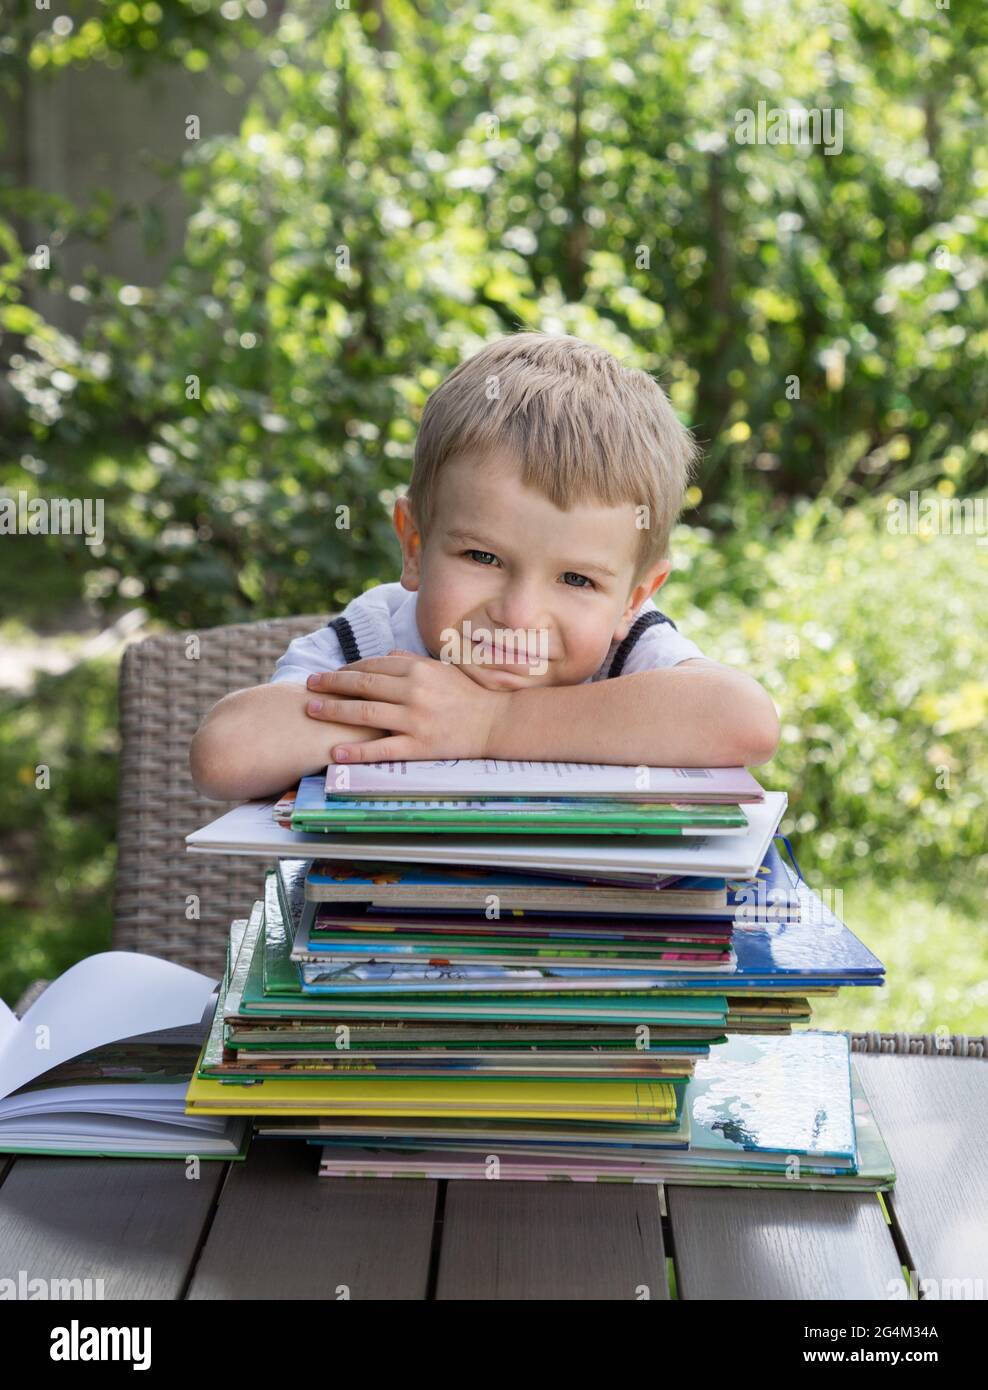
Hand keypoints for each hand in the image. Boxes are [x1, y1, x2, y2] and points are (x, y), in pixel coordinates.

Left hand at [303, 650, 508, 762]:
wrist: (496, 722)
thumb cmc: (466, 695)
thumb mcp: (440, 669)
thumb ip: (410, 661)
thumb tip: (384, 655)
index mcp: (418, 669)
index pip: (372, 665)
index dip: (346, 670)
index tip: (327, 675)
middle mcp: (414, 691)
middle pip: (362, 685)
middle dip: (331, 685)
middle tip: (308, 687)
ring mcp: (416, 719)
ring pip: (365, 713)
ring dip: (334, 712)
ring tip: (312, 711)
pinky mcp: (420, 745)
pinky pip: (382, 749)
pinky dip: (357, 751)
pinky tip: (336, 752)